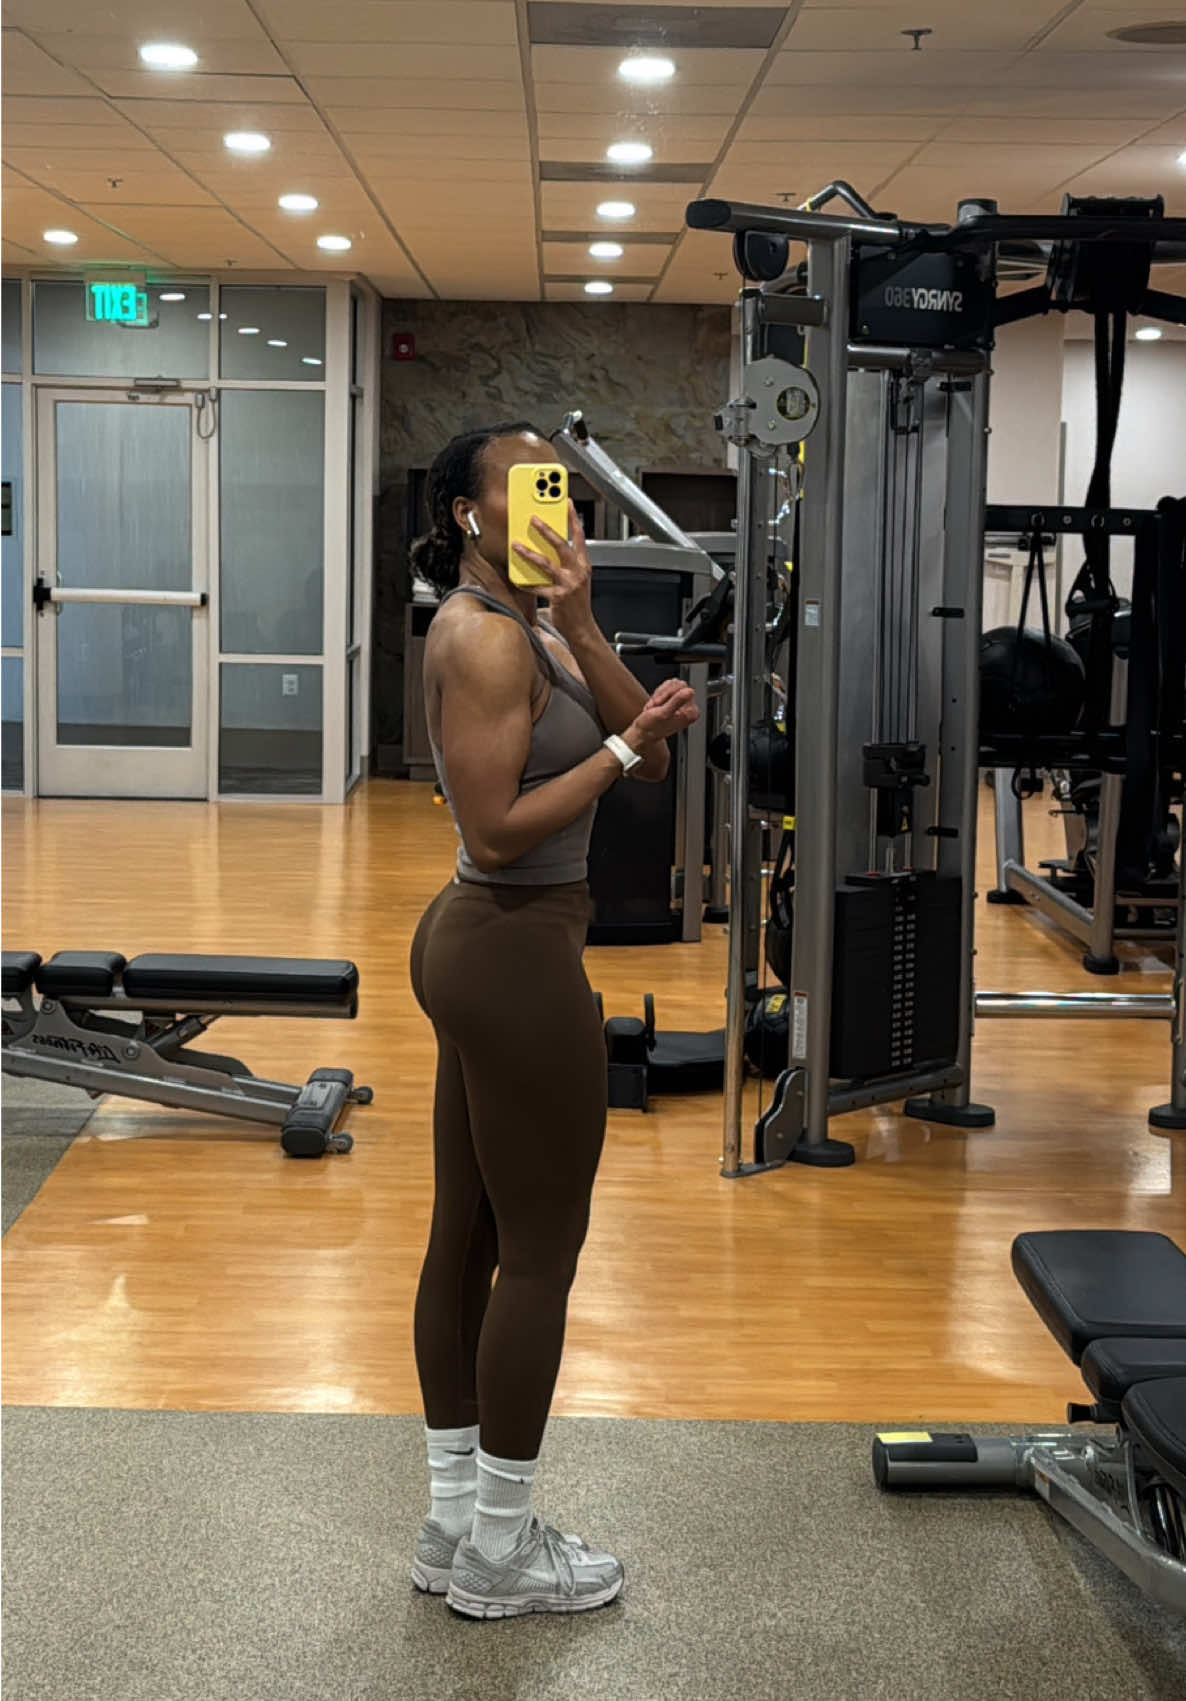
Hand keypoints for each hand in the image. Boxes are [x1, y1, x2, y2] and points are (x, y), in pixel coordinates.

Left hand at [511, 502, 595, 641]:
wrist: (582, 627)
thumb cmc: (577, 604)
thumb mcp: (577, 580)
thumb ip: (566, 565)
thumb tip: (548, 550)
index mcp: (584, 565)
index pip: (579, 537)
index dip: (573, 519)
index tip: (566, 503)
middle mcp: (578, 572)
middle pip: (561, 545)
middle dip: (546, 530)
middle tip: (533, 519)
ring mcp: (568, 584)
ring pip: (546, 563)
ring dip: (529, 553)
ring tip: (516, 545)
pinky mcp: (558, 597)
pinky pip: (538, 587)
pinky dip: (526, 583)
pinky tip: (517, 579)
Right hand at [627, 678, 699, 747]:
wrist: (643, 732)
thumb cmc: (652, 727)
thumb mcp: (663, 714)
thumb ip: (677, 702)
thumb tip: (690, 691)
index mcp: (691, 712)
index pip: (683, 688)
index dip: (667, 693)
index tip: (659, 704)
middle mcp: (690, 707)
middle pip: (678, 684)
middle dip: (663, 694)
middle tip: (656, 706)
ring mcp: (683, 703)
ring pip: (671, 684)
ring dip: (659, 694)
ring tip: (655, 707)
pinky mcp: (675, 700)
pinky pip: (667, 687)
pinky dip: (658, 694)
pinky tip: (656, 705)